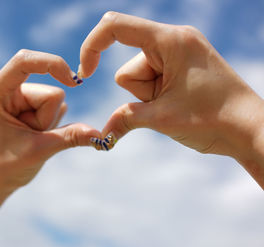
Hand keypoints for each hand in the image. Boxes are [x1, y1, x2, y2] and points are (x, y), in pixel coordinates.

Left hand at [0, 49, 98, 189]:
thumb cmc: (5, 167)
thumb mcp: (38, 151)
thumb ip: (69, 138)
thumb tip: (99, 134)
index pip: (24, 61)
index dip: (51, 64)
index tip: (73, 80)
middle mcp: (8, 90)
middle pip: (50, 91)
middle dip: (48, 118)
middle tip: (30, 137)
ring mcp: (21, 97)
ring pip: (55, 100)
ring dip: (49, 123)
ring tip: (30, 137)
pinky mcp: (32, 105)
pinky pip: (55, 106)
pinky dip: (52, 123)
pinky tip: (35, 135)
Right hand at [79, 11, 263, 185]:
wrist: (250, 130)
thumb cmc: (214, 119)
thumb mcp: (162, 118)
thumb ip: (125, 119)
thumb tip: (102, 133)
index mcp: (170, 40)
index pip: (115, 26)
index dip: (92, 46)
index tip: (86, 73)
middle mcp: (173, 40)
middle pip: (128, 67)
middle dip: (139, 92)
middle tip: (167, 105)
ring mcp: (177, 53)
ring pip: (138, 78)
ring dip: (148, 98)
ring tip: (176, 107)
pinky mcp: (180, 67)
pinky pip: (151, 81)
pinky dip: (155, 97)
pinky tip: (178, 106)